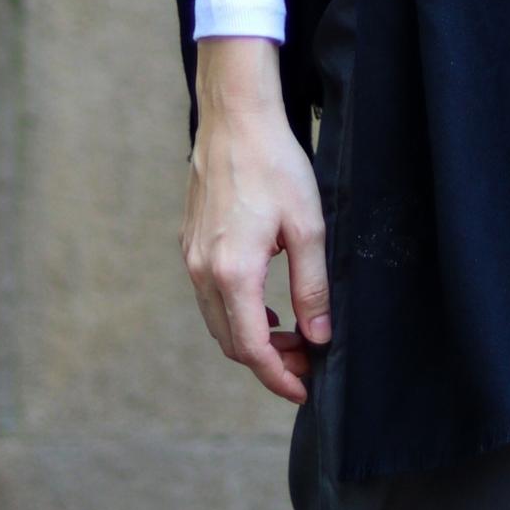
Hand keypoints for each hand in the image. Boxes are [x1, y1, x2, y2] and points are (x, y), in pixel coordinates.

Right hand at [180, 38, 331, 404]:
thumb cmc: (275, 165)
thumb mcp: (308, 227)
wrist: (235, 119)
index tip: (303, 390)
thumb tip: (319, 335)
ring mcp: (191, 257)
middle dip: (269, 362)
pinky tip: (266, 308)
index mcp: (232, 272)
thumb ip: (312, 286)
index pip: (251, 348)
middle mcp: (203, 271)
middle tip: (308, 361)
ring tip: (293, 337)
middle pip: (231, 342)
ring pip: (217, 321)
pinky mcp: (190, 243)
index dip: (278, 377)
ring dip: (252, 339)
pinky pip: (209, 297)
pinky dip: (237, 314)